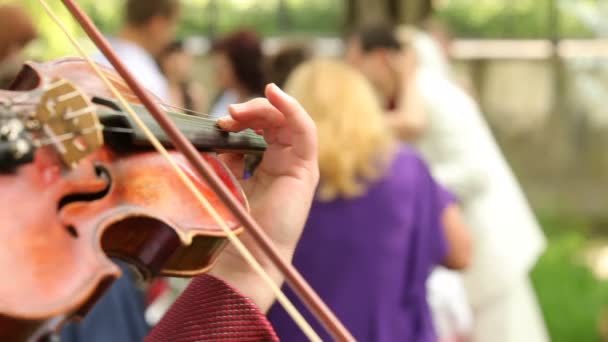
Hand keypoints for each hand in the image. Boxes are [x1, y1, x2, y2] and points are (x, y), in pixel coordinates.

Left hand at [209, 83, 318, 310]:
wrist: (248, 253)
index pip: (261, 126)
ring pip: (289, 120)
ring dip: (265, 108)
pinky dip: (292, 109)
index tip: (220, 119)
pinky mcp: (306, 169)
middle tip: (228, 114)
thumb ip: (227, 154)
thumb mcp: (226, 177)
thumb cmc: (235, 221)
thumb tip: (218, 129)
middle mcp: (285, 161)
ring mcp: (298, 164)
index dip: (243, 116)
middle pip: (275, 119)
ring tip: (238, 111)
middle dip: (251, 110)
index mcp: (267, 163)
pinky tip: (274, 94)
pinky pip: (305, 131)